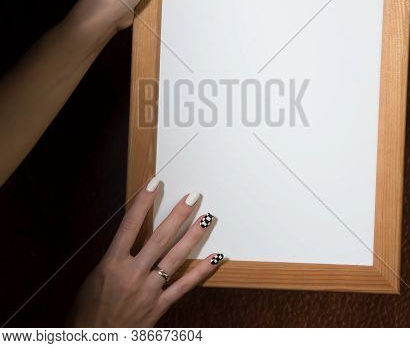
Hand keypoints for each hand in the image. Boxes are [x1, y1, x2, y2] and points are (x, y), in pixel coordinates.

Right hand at [68, 181, 222, 326]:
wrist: (94, 341)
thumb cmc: (89, 309)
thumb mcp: (96, 275)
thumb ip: (117, 255)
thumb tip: (133, 235)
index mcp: (112, 264)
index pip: (130, 225)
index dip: (143, 202)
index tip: (155, 183)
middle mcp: (132, 274)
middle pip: (160, 238)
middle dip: (178, 215)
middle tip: (193, 197)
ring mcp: (148, 290)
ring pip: (175, 258)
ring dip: (193, 236)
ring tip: (207, 218)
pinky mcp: (159, 306)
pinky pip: (184, 286)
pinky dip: (201, 271)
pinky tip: (215, 257)